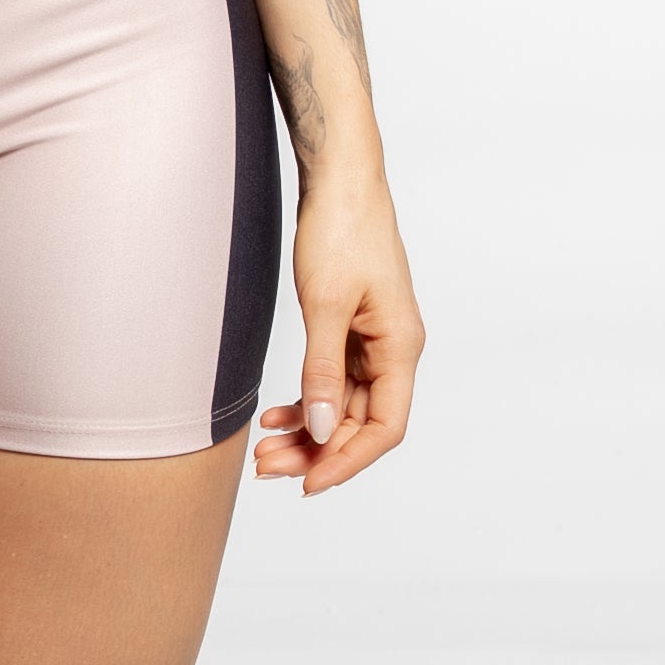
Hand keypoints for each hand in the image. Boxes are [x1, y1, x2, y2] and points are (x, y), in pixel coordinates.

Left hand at [254, 178, 423, 493]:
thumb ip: (322, 370)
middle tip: (267, 468)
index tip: (308, 484)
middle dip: (317, 451)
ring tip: (263, 450)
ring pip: (342, 406)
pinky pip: (333, 382)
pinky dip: (306, 402)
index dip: (348, 461)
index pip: (385, 427)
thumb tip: (322, 429)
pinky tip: (275, 416)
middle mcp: (393, 350)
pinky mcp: (352, 330)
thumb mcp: (325, 305)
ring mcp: (373, 341)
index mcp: (401, 347)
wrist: (340, 181)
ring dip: (307, 432)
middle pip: (360, 423)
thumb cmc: (341, 231)